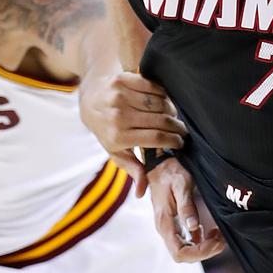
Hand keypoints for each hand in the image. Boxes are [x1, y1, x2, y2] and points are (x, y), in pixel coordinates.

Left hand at [79, 71, 186, 195]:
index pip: (156, 139)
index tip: (181, 143)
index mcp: (118, 136)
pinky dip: (162, 94)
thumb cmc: (108, 130)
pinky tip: (164, 101)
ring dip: (171, 110)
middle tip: (183, 130)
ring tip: (174, 116)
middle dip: (177, 126)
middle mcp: (118, 115)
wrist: (90, 101)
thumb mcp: (116, 152)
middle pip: (161, 120)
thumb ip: (132, 170)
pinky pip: (152, 86)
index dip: (174, 141)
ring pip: (158, 102)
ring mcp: (120, 96)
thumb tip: (142, 192)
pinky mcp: (122, 79)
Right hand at [148, 158, 225, 262]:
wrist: (159, 162)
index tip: (216, 242)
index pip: (179, 253)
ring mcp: (169, 227)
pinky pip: (187, 240)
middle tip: (221, 240)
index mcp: (164, 223)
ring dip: (204, 247)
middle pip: (183, 255)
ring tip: (219, 236)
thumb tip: (194, 227)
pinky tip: (212, 232)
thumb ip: (186, 206)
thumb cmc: (170, 171)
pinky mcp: (175, 223)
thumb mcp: (181, 184)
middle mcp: (165, 229)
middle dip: (205, 252)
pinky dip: (201, 241)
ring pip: (186, 249)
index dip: (199, 253)